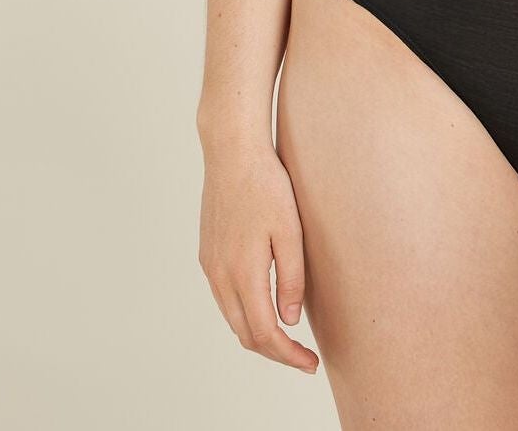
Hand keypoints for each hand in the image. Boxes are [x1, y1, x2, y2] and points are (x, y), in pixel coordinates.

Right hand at [198, 139, 320, 372]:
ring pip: (232, 318)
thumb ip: (291, 277)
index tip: (310, 364)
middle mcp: (220, 275)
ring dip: (258, 334)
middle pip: (245, 333)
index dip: (288, 355)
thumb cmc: (266, 185)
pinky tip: (263, 306)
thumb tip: (289, 321)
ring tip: (287, 337)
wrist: (232, 153)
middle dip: (274, 351)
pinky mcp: (208, 254)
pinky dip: (244, 313)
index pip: (264, 333)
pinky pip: (224, 298)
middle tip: (303, 357)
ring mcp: (210, 266)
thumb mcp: (290, 230)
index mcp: (243, 272)